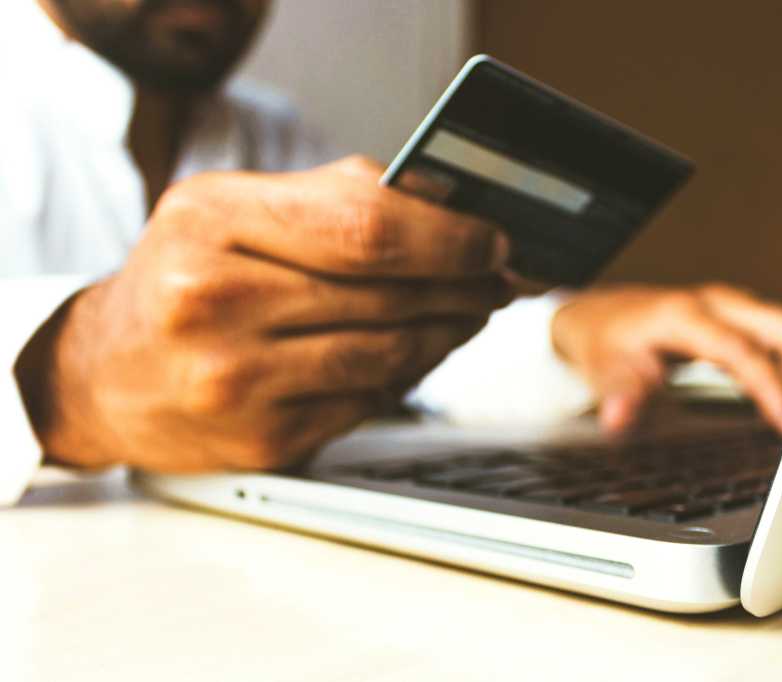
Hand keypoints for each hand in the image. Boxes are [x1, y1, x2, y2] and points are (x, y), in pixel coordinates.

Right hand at [16, 156, 511, 471]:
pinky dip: (407, 375)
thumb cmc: (180, 279)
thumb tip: (446, 204)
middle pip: (388, 292)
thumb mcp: (230, 210)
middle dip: (465, 284)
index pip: (365, 226)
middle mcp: (215, 302)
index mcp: (211, 222)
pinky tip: (418, 352)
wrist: (103, 374)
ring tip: (469, 312)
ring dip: (448, 332)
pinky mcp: (262, 439)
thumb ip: (333, 198)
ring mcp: (236, 380)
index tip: (494, 239)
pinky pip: (368, 402)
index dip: (450, 236)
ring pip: (389, 354)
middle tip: (499, 278)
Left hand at [551, 284, 781, 433]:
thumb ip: (619, 393)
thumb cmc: (605, 342)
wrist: (601, 315)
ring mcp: (735, 307)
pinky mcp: (745, 318)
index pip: (743, 350)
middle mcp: (718, 303)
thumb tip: (618, 418)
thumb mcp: (603, 369)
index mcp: (686, 314)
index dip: (770, 386)